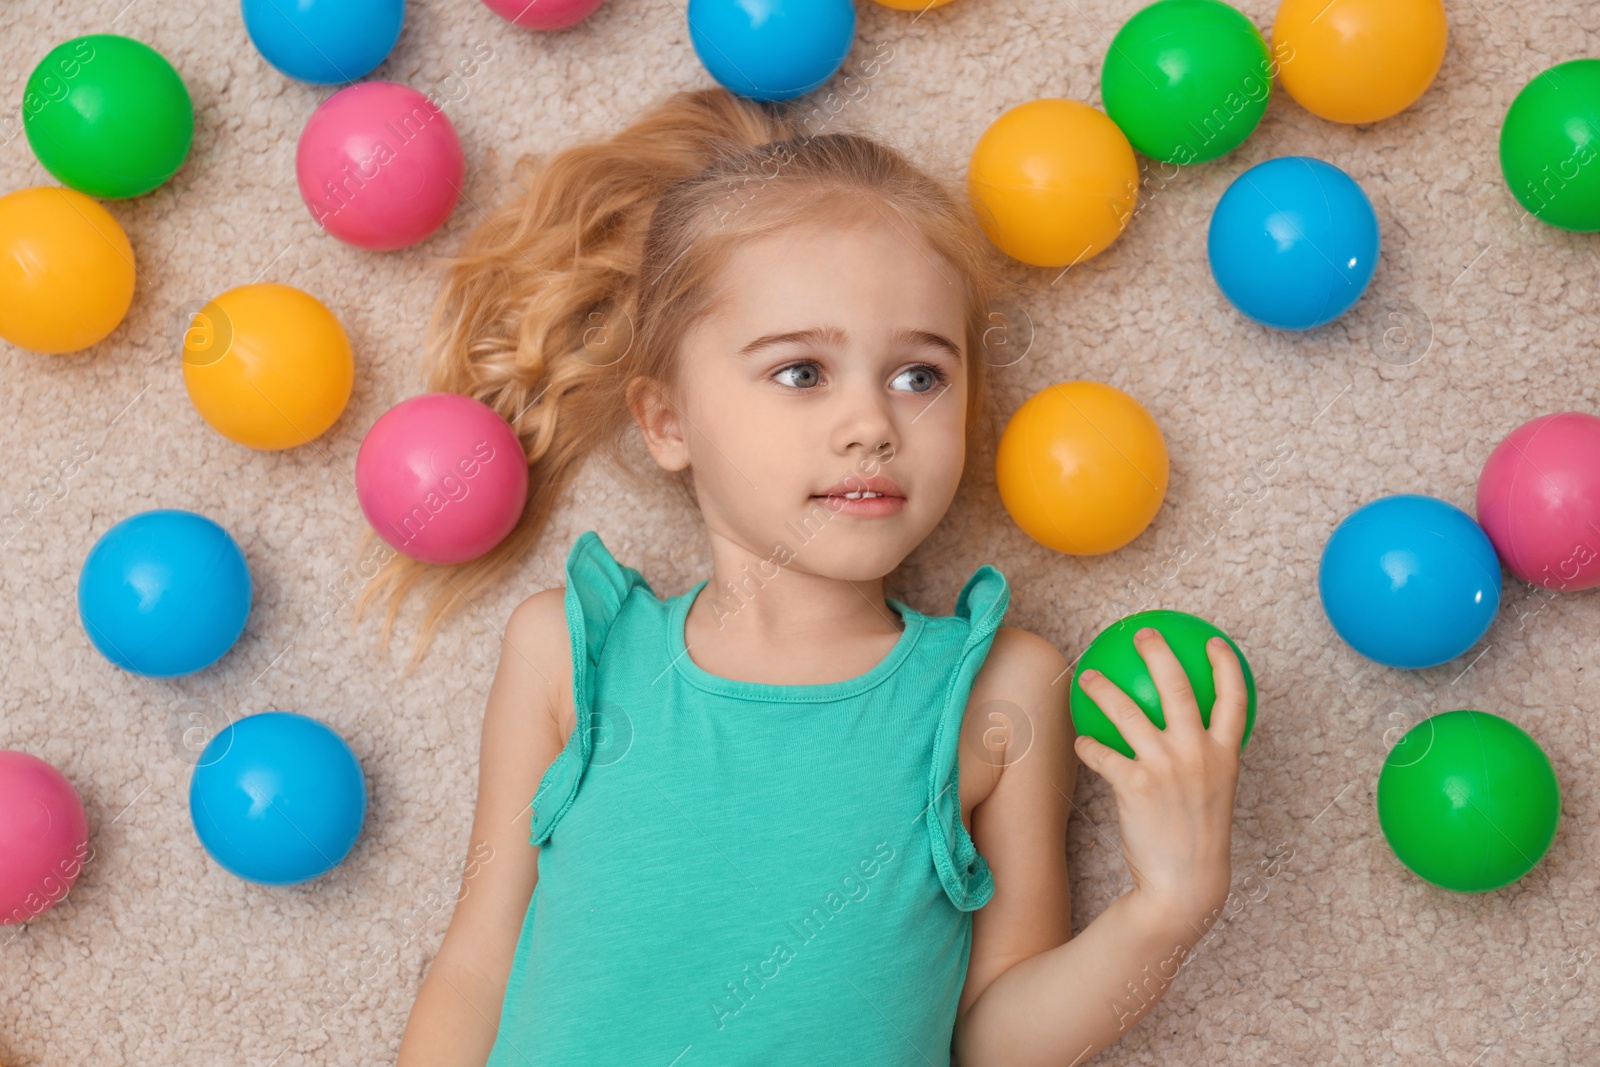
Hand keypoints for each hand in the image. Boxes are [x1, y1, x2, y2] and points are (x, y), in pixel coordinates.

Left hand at [1073, 627, 1248, 928]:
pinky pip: (1102, 752)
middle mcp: (1198, 752)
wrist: (1185, 884)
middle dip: (1159, 651)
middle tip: (1142, 632)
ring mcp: (1167, 766)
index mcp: (1225, 754)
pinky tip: (1080, 741)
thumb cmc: (1197, 838)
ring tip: (1088, 675)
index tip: (1213, 642)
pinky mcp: (1135, 784)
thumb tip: (1190, 737)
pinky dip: (1088, 746)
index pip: (1234, 697)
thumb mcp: (1215, 795)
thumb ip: (1206, 762)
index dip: (1224, 665)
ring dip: (1102, 688)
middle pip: (1178, 685)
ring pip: (1127, 710)